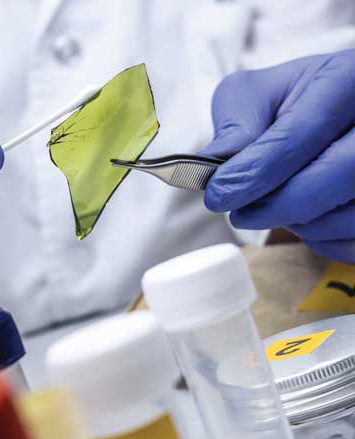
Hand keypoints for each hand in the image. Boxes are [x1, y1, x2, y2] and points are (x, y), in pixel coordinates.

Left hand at [203, 51, 354, 262]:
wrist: (330, 116)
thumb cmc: (292, 105)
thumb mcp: (255, 97)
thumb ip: (234, 126)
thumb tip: (214, 166)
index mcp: (346, 80)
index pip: (305, 130)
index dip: (258, 169)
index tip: (220, 192)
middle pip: (343, 172)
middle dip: (281, 203)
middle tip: (241, 213)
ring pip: (352, 214)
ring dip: (303, 225)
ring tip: (274, 208)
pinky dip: (324, 241)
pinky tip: (305, 220)